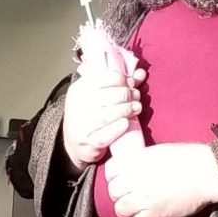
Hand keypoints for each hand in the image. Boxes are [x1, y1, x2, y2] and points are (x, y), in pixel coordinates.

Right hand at [62, 38, 141, 167]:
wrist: (76, 143)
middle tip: (136, 97)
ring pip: (104, 116)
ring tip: (136, 108)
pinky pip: (103, 136)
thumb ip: (121, 84)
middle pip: (104, 97)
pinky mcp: (88, 144)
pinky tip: (127, 122)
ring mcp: (81, 127)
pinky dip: (117, 128)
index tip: (131, 83)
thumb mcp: (101, 96)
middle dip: (125, 94)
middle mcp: (76, 107)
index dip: (120, 78)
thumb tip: (141, 73)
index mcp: (79, 90)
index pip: (100, 78)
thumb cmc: (92, 115)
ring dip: (125, 110)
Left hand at [104, 142, 217, 216]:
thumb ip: (142, 159)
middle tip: (132, 194)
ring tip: (137, 208)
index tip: (123, 178)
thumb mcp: (159, 151)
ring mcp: (144, 198)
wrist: (208, 172)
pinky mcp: (155, 214)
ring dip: (127, 210)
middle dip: (121, 193)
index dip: (115, 176)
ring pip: (120, 209)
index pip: (110, 171)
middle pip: (113, 191)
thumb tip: (133, 166)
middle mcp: (136, 179)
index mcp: (136, 160)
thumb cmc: (190, 158)